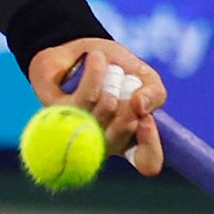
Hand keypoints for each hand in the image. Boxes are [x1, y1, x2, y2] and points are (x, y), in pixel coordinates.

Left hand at [27, 39, 167, 176]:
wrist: (79, 50)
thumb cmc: (116, 69)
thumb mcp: (144, 77)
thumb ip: (154, 93)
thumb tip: (140, 107)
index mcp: (130, 141)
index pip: (146, 163)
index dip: (150, 147)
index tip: (146, 120)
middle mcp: (104, 143)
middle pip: (121, 138)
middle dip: (127, 106)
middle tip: (125, 82)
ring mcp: (79, 132)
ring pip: (103, 115)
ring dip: (111, 83)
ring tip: (105, 62)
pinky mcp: (59, 116)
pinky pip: (83, 99)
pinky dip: (94, 75)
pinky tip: (95, 59)